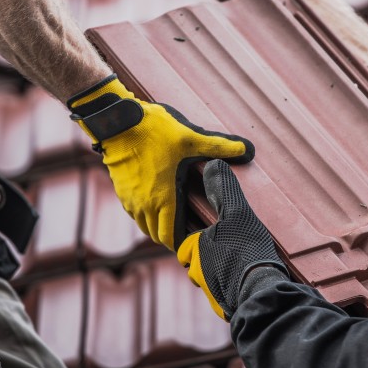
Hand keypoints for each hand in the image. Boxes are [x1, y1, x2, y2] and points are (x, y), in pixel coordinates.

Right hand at [69, 76, 253, 249]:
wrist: (118, 123)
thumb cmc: (154, 132)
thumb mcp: (191, 138)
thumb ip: (221, 147)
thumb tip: (249, 150)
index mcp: (163, 199)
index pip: (170, 237)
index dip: (183, 244)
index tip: (195, 242)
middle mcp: (144, 205)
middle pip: (156, 235)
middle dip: (171, 238)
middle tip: (188, 233)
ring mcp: (130, 200)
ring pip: (143, 226)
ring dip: (156, 227)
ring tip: (173, 220)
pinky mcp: (121, 191)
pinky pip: (133, 213)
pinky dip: (144, 215)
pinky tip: (156, 203)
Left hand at [176, 160, 286, 320]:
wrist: (262, 294)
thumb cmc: (247, 252)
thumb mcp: (238, 213)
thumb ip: (223, 190)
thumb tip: (212, 164)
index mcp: (193, 248)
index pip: (188, 239)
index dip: (202, 234)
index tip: (219, 231)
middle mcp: (196, 273)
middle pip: (200, 260)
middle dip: (213, 255)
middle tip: (235, 246)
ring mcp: (211, 293)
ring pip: (213, 277)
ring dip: (224, 272)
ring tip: (244, 262)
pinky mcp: (226, 308)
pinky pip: (226, 293)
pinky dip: (235, 287)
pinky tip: (250, 279)